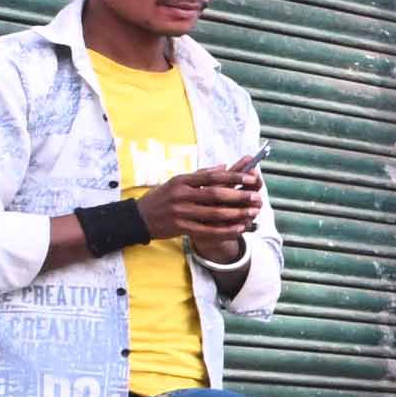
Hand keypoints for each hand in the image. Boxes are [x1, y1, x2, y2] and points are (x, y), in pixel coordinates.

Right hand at [146, 161, 260, 261]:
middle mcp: (181, 195)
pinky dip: (225, 230)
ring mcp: (181, 212)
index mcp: (182, 180)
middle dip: (239, 196)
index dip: (233, 176)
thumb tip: (224, 166)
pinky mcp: (181, 228)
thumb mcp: (177, 181)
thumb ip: (201, 175)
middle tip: (256, 196)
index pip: (212, 176)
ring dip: (236, 214)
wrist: (139, 218)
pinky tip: (239, 228)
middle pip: (215, 194)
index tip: (251, 177)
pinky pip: (208, 230)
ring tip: (252, 212)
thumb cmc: (162, 197)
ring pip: (214, 214)